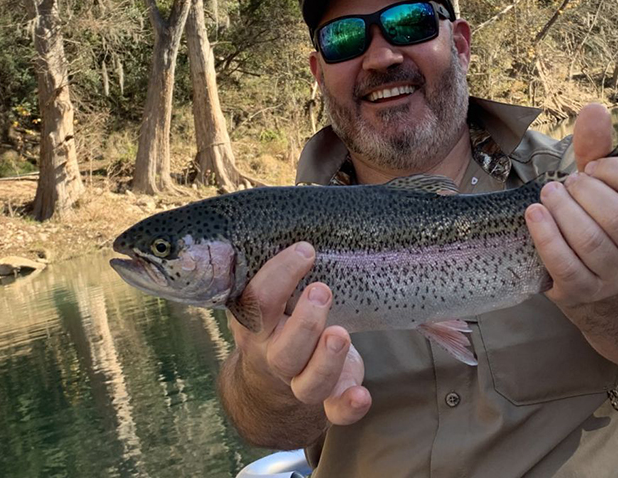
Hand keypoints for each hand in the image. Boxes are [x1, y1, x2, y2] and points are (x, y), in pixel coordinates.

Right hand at [227, 241, 371, 425]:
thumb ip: (280, 266)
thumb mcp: (269, 295)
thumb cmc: (278, 319)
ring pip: (309, 383)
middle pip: (285, 351)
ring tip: (341, 333)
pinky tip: (361, 394)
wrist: (269, 380)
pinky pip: (334, 412)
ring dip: (327, 359)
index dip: (279, 276)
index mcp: (256, 325)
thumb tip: (302, 206)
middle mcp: (274, 357)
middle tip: (322, 291)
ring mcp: (299, 383)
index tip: (305, 250)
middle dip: (305, 322)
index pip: (258, 303)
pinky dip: (348, 407)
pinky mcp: (327, 400)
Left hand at [525, 103, 617, 307]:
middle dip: (584, 192)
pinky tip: (534, 215)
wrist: (600, 280)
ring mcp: (617, 276)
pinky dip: (546, 237)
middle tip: (564, 183)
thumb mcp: (604, 184)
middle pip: (617, 217)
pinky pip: (565, 266)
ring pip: (590, 241)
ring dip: (562, 211)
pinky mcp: (585, 292)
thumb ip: (599, 147)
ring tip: (548, 195)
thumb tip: (594, 108)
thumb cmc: (599, 219)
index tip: (593, 166)